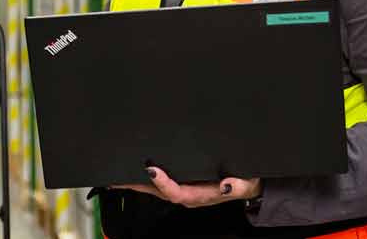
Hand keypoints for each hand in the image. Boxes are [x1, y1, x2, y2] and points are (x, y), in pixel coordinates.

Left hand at [114, 167, 260, 207]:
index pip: (176, 192)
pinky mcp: (184, 183)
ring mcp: (184, 189)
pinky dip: (147, 179)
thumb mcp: (246, 183)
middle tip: (117, 177)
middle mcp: (189, 194)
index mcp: (200, 195)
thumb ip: (236, 185)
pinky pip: (162, 183)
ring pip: (156, 188)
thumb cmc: (245, 182)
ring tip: (118, 175)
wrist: (249, 184)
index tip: (151, 171)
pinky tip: (136, 173)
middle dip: (137, 185)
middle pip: (158, 191)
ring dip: (137, 182)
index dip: (162, 183)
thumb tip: (225, 185)